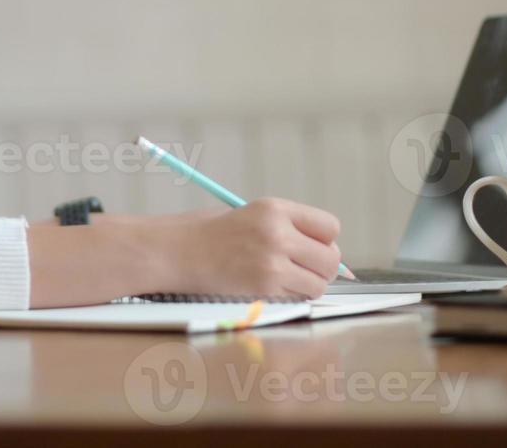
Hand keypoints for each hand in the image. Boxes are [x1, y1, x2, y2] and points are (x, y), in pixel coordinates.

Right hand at [162, 198, 344, 299]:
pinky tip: (270, 288)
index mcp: (275, 208)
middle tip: (303, 269)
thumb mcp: (252, 215)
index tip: (312, 247)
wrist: (175, 251)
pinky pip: (298, 298)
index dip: (325, 240)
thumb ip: (289, 228)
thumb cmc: (210, 234)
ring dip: (308, 286)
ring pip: (319, 284)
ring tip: (286, 281)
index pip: (330, 227)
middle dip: (322, 267)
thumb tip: (328, 252)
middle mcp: (277, 233)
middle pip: (331, 258)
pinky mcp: (263, 288)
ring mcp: (271, 262)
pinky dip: (291, 297)